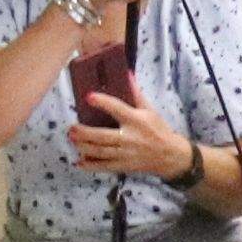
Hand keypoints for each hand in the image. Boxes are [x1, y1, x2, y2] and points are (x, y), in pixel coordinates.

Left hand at [66, 87, 198, 179]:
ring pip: (101, 152)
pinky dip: (91, 165)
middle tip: (72, 128)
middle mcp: (130, 138)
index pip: (117, 109)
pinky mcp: (124, 165)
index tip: (88, 96)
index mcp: (136, 121)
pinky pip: (105, 166)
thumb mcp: (150, 110)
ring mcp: (126, 154)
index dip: (103, 102)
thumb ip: (136, 94)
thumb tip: (127, 74)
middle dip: (85, 133)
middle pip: (103, 136)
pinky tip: (79, 162)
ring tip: (73, 140)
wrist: (170, 156)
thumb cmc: (158, 130)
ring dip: (84, 146)